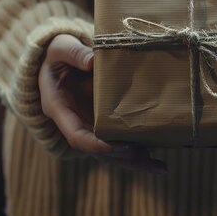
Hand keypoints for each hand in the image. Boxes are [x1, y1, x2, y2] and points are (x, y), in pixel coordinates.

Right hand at [39, 34, 165, 172]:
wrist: (57, 61)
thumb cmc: (57, 54)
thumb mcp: (60, 48)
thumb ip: (73, 53)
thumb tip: (93, 61)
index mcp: (59, 108)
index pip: (76, 135)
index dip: (96, 144)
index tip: (116, 146)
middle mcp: (75, 122)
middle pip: (98, 150)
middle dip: (120, 155)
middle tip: (142, 153)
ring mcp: (91, 125)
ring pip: (112, 151)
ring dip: (135, 161)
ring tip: (159, 167)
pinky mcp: (105, 123)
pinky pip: (121, 141)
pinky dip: (139, 151)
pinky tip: (159, 160)